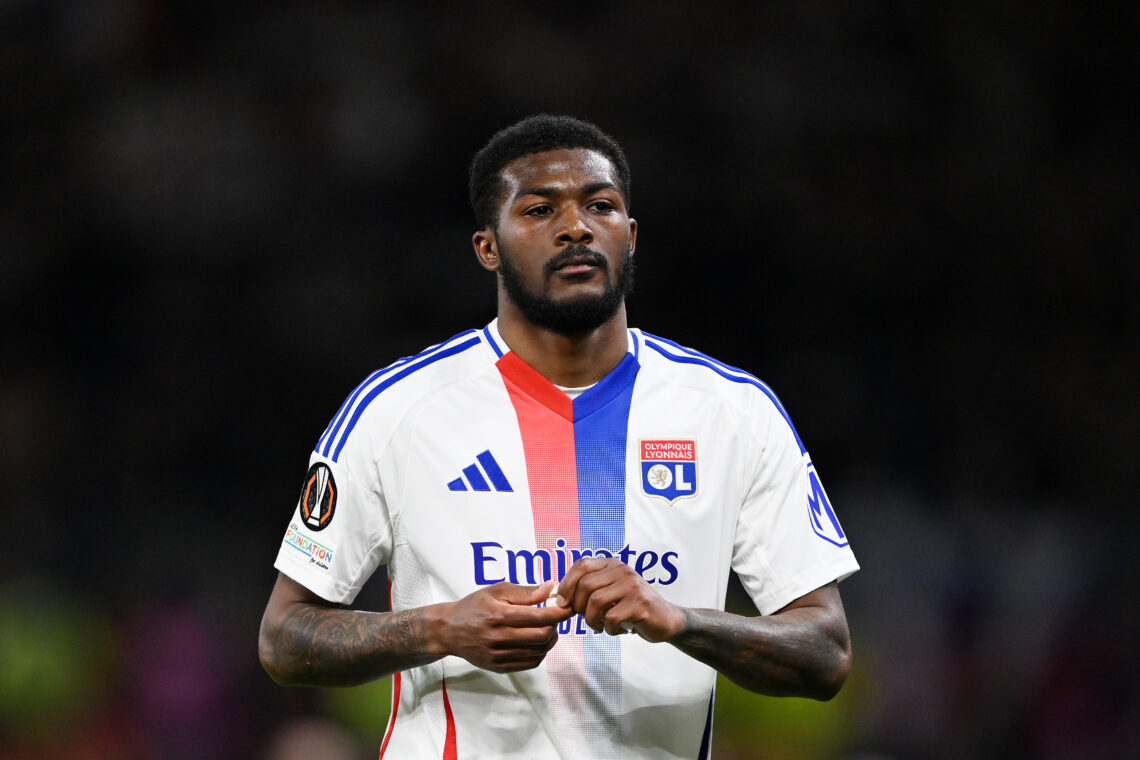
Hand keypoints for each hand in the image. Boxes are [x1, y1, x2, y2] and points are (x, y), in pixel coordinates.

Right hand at [437, 581, 571, 672]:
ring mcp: (499, 655)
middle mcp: (499, 638)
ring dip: (550, 639)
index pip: (540, 617)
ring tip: (547, 627)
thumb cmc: (473, 606)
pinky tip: (537, 641)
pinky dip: (540, 652)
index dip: (560, 612)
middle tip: (557, 616)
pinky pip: (530, 663)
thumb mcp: (496, 590)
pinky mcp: (499, 667)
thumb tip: (551, 588)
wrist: (449, 631)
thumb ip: (525, 591)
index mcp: (499, 615)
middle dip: (556, 625)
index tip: (569, 606)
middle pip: (543, 635)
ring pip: (539, 651)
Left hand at [555, 558, 684, 641]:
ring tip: (600, 626)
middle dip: (577, 607)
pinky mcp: (640, 604)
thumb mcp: (611, 593)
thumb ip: (590, 590)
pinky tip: (617, 630)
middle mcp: (623, 571)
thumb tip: (559, 599)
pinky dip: (608, 629)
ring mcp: (633, 586)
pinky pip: (611, 618)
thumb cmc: (632, 608)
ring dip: (591, 620)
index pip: (582, 564)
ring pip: (596, 602)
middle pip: (585, 585)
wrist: (666, 620)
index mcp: (613, 564)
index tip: (563, 603)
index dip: (567, 583)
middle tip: (585, 619)